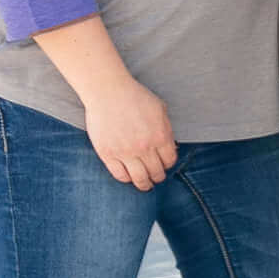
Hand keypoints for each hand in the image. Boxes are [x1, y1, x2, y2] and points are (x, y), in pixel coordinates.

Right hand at [81, 71, 178, 190]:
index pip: (169, 161)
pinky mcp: (108, 154)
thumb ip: (166, 129)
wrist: (108, 92)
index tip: (164, 165)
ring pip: (139, 179)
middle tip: (156, 178)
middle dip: (158, 177)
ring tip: (145, 185)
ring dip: (144, 184)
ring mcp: (125, 152)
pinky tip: (129, 176)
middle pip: (156, 173)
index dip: (168, 165)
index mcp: (161, 136)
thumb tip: (170, 147)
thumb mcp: (160, 109)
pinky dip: (126, 179)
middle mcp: (144, 147)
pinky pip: (120, 175)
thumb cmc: (135, 97)